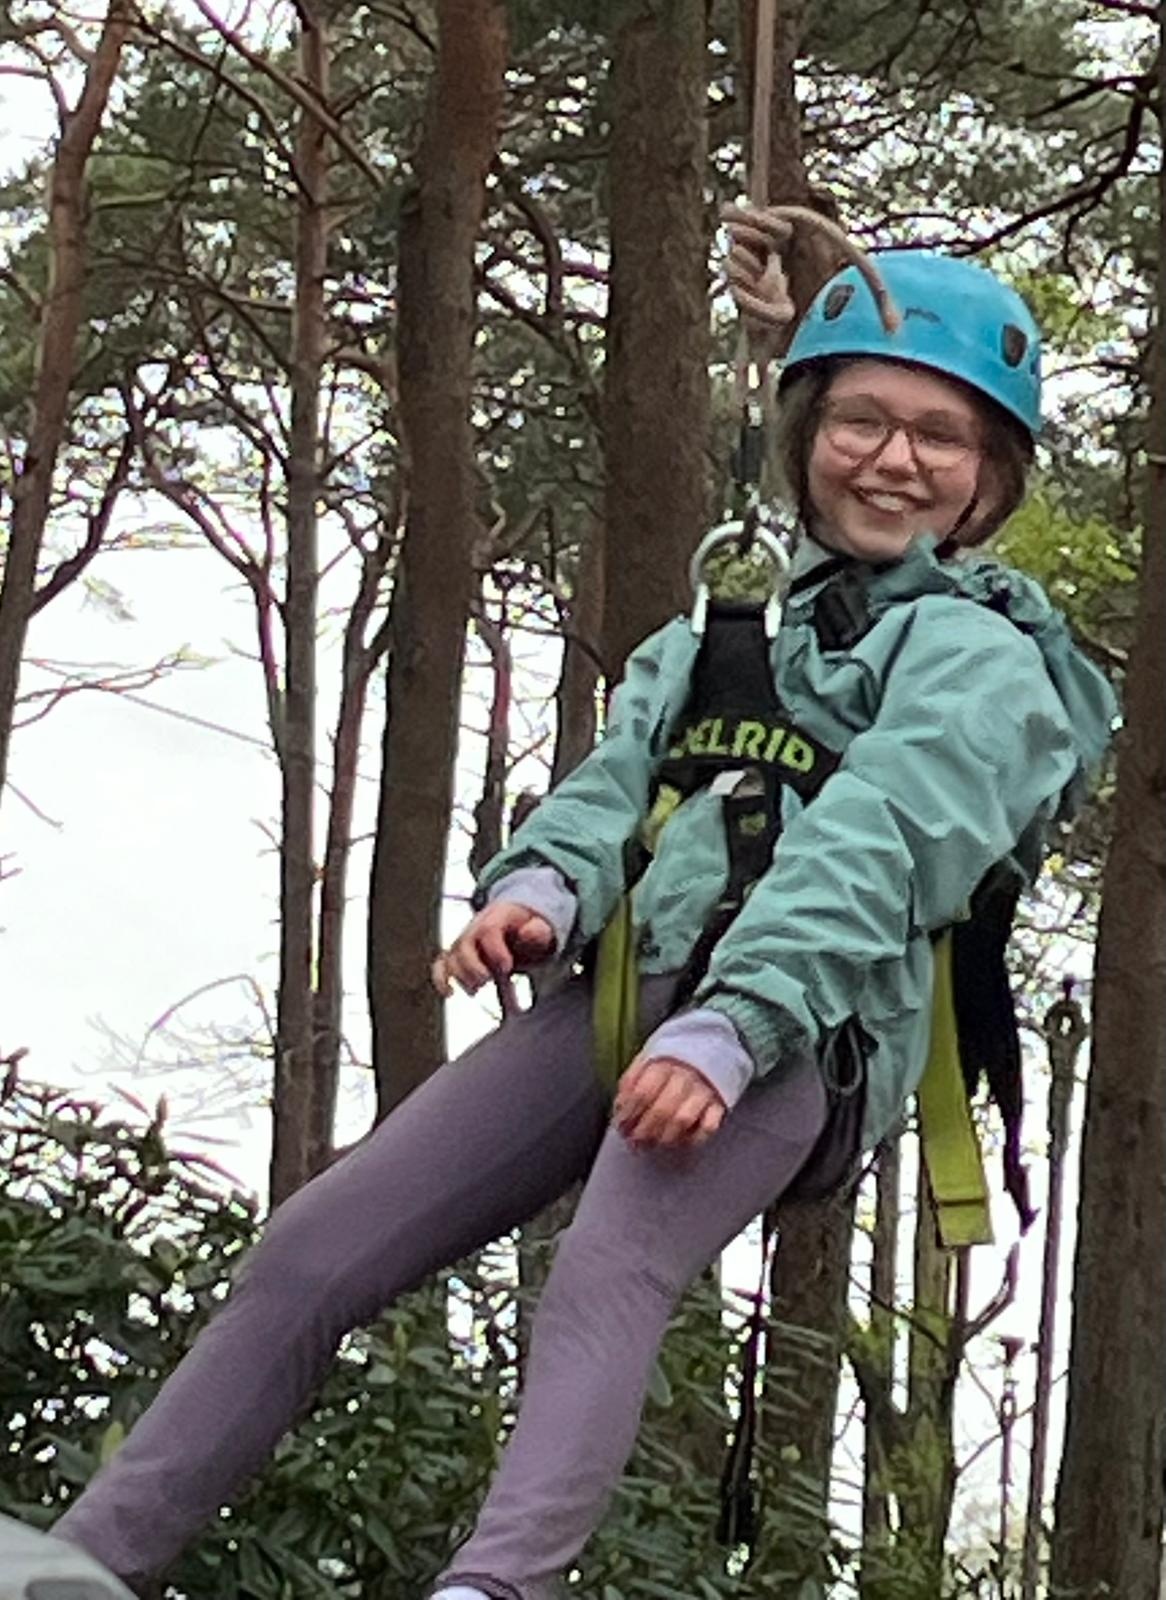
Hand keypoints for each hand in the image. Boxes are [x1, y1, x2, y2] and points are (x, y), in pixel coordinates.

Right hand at [431, 901, 554, 997]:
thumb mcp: (540, 928)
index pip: (488, 929)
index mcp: (496, 917)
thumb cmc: (528, 929)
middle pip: (464, 944)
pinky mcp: (458, 956)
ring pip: (451, 956)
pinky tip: (449, 993)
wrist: (516, 924)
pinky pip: (441, 965)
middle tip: (488, 980)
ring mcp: (464, 942)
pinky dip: (441, 979)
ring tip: (477, 989)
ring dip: (461, 976)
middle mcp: (475, 928)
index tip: (507, 967)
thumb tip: (528, 933)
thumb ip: (539, 932)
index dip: (495, 950)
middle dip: (473, 966)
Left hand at [613, 1055, 726, 1149]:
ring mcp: (704, 1090)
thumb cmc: (671, 1061)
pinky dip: (694, 1138)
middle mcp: (685, 1076)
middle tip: (634, 1143)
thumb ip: (630, 1082)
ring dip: (664, 1137)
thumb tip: (619, 1109)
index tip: (621, 1127)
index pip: (641, 1093)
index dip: (628, 1115)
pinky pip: (708, 1127)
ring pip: (683, 1121)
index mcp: (663, 1064)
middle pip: (661, 1110)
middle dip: (644, 1132)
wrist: (708, 1047)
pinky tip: (680, 1141)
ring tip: (653, 1144)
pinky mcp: (719, 1103)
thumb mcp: (646, 1061)